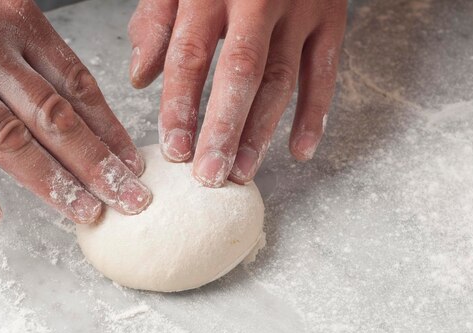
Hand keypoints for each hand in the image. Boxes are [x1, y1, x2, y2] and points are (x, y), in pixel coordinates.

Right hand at [0, 0, 150, 225]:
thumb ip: (31, 56)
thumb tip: (76, 111)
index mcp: (19, 22)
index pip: (77, 85)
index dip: (109, 129)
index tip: (131, 164)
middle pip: (54, 116)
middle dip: (97, 163)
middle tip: (130, 198)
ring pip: (9, 135)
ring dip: (52, 180)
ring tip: (85, 212)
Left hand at [128, 0, 346, 185]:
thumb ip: (157, 20)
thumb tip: (141, 77)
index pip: (190, 56)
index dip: (180, 106)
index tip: (174, 149)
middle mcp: (257, 1)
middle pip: (239, 73)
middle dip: (223, 128)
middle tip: (210, 174)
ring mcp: (299, 9)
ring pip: (281, 79)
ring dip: (262, 131)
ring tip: (243, 172)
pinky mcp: (331, 18)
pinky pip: (325, 71)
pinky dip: (315, 114)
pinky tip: (300, 151)